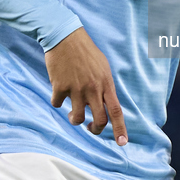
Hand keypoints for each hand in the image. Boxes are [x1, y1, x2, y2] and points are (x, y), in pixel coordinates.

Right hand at [45, 28, 127, 145]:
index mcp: (106, 83)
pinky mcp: (60, 86)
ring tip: (72, 113)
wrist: (65, 36)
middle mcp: (93, 88)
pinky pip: (57, 104)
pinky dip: (57, 101)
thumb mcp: (102, 66)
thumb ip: (104, 86)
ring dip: (74, 119)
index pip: (116, 111)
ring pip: (76, 118)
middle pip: (98, 120)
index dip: (120, 129)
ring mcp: (76, 88)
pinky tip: (58, 90)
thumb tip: (104, 103)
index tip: (122, 143)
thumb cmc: (85, 51)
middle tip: (90, 127)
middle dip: (95, 129)